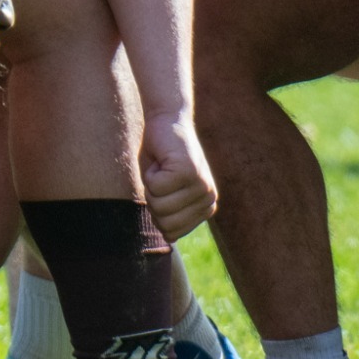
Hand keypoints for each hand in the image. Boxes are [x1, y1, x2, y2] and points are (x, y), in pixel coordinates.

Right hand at [140, 112, 216, 240]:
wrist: (166, 120)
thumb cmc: (159, 156)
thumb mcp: (163, 191)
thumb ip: (168, 214)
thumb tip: (170, 237)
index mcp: (205, 209)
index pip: (170, 233)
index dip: (155, 209)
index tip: (162, 186)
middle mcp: (208, 200)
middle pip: (164, 223)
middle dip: (152, 199)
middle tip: (160, 175)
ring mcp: (201, 186)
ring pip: (159, 205)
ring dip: (150, 184)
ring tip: (162, 166)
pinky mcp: (189, 171)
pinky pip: (156, 186)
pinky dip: (150, 171)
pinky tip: (161, 159)